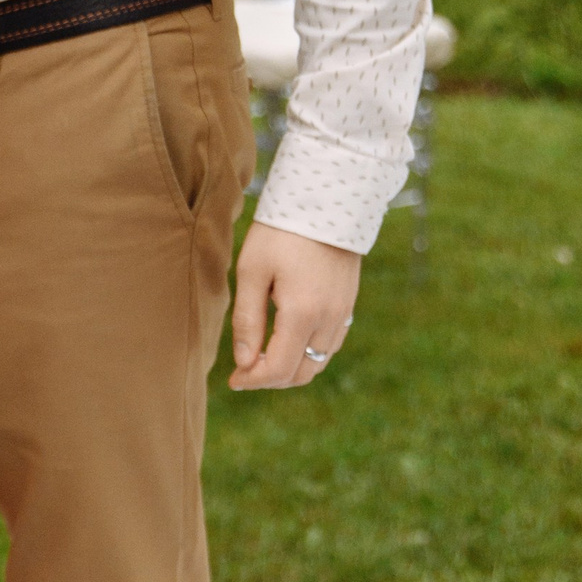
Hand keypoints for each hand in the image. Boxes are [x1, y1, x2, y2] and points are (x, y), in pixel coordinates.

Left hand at [228, 222, 361, 389]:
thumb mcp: (252, 271)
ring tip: (262, 357)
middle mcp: (329, 321)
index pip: (278, 369)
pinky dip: (308, 354)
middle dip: (271, 379)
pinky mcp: (348, 305)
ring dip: (291, 368)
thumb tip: (243, 361)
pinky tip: (287, 342)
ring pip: (318, 362)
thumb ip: (248, 320)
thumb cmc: (281, 232)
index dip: (253, 381)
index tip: (233, 380)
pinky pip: (329, 345)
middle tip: (244, 371)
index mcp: (303, 314)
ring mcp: (343, 314)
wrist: (327, 200)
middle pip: (302, 373)